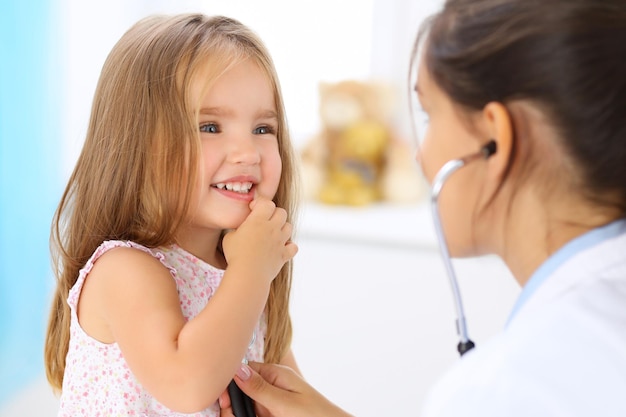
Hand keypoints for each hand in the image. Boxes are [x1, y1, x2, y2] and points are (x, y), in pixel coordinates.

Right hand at [219, 362, 352, 416]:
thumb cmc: (315, 414)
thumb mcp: (285, 403)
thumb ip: (260, 388)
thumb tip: (237, 369)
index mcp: (276, 374)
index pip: (244, 370)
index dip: (230, 383)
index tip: (223, 400)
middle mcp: (272, 384)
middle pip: (241, 388)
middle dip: (232, 402)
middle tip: (230, 413)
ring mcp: (271, 399)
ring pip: (244, 403)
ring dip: (238, 411)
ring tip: (235, 416)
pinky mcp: (272, 412)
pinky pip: (253, 411)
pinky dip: (247, 414)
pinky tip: (244, 416)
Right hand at [222, 198, 297, 283]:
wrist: (248, 274)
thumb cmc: (236, 255)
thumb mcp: (229, 237)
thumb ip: (238, 229)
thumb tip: (240, 230)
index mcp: (258, 220)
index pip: (267, 203)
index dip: (260, 203)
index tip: (253, 209)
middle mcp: (272, 228)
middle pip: (281, 212)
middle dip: (274, 213)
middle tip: (264, 221)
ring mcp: (280, 241)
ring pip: (289, 227)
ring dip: (282, 228)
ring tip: (272, 234)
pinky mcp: (284, 255)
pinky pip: (293, 247)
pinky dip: (289, 247)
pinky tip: (281, 249)